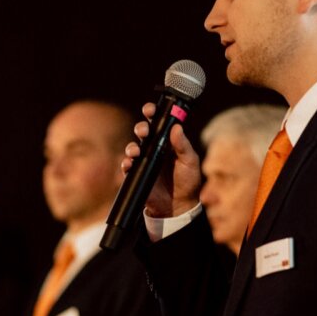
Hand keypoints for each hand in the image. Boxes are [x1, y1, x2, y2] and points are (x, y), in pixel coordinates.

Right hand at [122, 102, 202, 217]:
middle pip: (142, 131)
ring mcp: (144, 160)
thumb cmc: (188, 181)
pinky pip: (127, 165)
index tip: (150, 110)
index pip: (158, 122)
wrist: (179, 206)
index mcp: (168, 141)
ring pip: (133, 146)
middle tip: (144, 131)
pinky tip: (130, 164)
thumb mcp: (190, 161)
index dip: (152, 113)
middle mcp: (154, 148)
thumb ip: (183, 145)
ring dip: (132, 146)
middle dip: (141, 127)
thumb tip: (177, 126)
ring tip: (136, 151)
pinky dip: (126, 163)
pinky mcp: (137, 174)